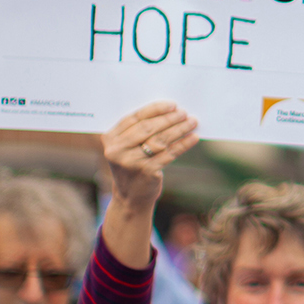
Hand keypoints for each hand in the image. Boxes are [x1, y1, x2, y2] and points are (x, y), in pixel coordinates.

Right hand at [98, 103, 198, 269]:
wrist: (130, 198)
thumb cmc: (132, 166)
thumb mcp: (126, 148)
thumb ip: (137, 131)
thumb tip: (169, 111)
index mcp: (110, 138)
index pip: (134, 118)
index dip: (154, 110)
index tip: (171, 105)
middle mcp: (117, 150)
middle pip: (148, 128)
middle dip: (169, 119)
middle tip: (184, 113)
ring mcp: (131, 162)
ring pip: (160, 140)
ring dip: (179, 129)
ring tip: (192, 122)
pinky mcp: (147, 172)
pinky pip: (169, 153)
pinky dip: (183, 144)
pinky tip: (193, 138)